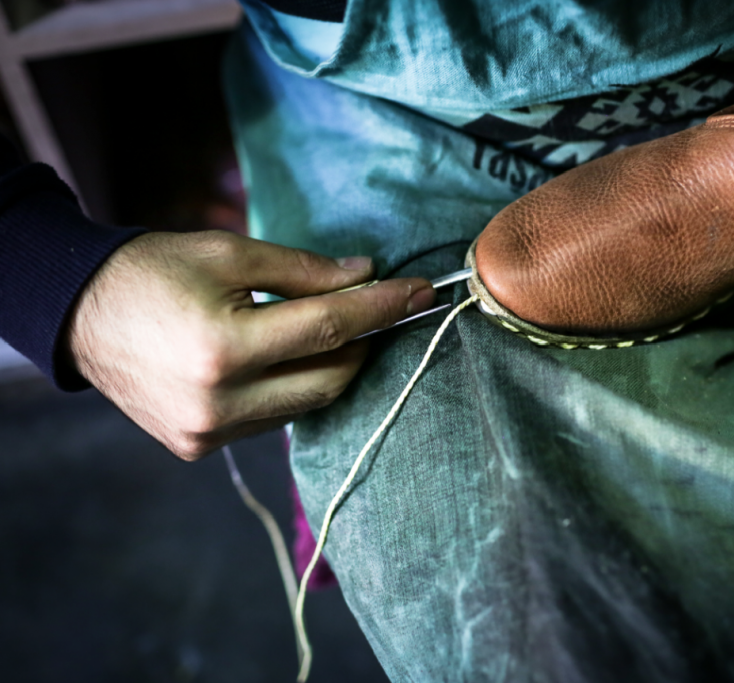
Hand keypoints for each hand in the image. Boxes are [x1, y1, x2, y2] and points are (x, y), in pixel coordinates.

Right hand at [66, 230, 434, 459]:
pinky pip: (273, 418)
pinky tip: (283, 359)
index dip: (383, 308)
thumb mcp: (228, 252)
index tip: (421, 291)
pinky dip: (292, 388)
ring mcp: (208, 433)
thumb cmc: (152, 271)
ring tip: (326, 329)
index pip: (330, 329)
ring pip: (306, 404)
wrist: (77, 312)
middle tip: (379, 308)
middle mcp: (219, 402)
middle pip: (331, 378)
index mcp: (223, 347)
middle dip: (364, 341)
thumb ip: (303, 270)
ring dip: (330, 366)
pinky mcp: (200, 447)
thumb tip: (365, 275)